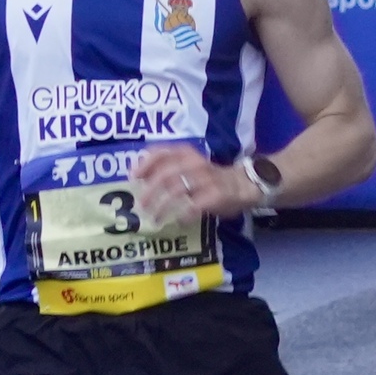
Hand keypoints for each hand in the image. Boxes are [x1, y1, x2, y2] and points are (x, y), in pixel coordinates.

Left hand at [133, 143, 252, 227]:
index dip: (144, 164)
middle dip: (150, 191)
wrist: (242, 184)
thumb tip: (140, 179)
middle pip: (166, 174)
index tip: (133, 178)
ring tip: (154, 218)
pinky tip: (178, 221)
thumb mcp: (189, 165)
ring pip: (177, 190)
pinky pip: (194, 205)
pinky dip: (183, 214)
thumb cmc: (209, 177)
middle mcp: (194, 162)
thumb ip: (168, 168)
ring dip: (162, 206)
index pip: (161, 152)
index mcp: (185, 153)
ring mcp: (205, 178)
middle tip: (141, 205)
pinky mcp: (215, 194)